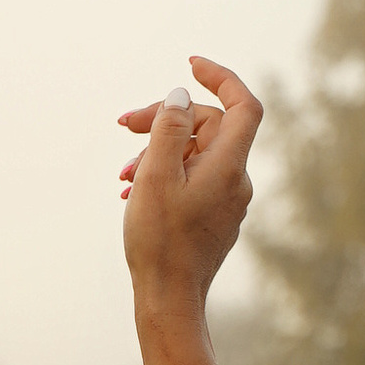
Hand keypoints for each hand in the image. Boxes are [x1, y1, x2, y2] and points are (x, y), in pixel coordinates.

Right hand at [118, 55, 261, 307]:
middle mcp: (235, 180)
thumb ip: (169, 129)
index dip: (220, 77)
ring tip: (122, 176)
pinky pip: (192, 180)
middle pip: (207, 128)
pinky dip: (164, 176)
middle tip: (125, 125)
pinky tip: (133, 193)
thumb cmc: (160, 241)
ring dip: (157, 152)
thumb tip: (180, 96)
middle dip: (166, 120)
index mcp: (229, 166)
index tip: (191, 64)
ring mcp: (226, 201)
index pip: (242, 105)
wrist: (169, 300)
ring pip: (194, 155)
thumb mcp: (156, 176)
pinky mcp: (213, 218)